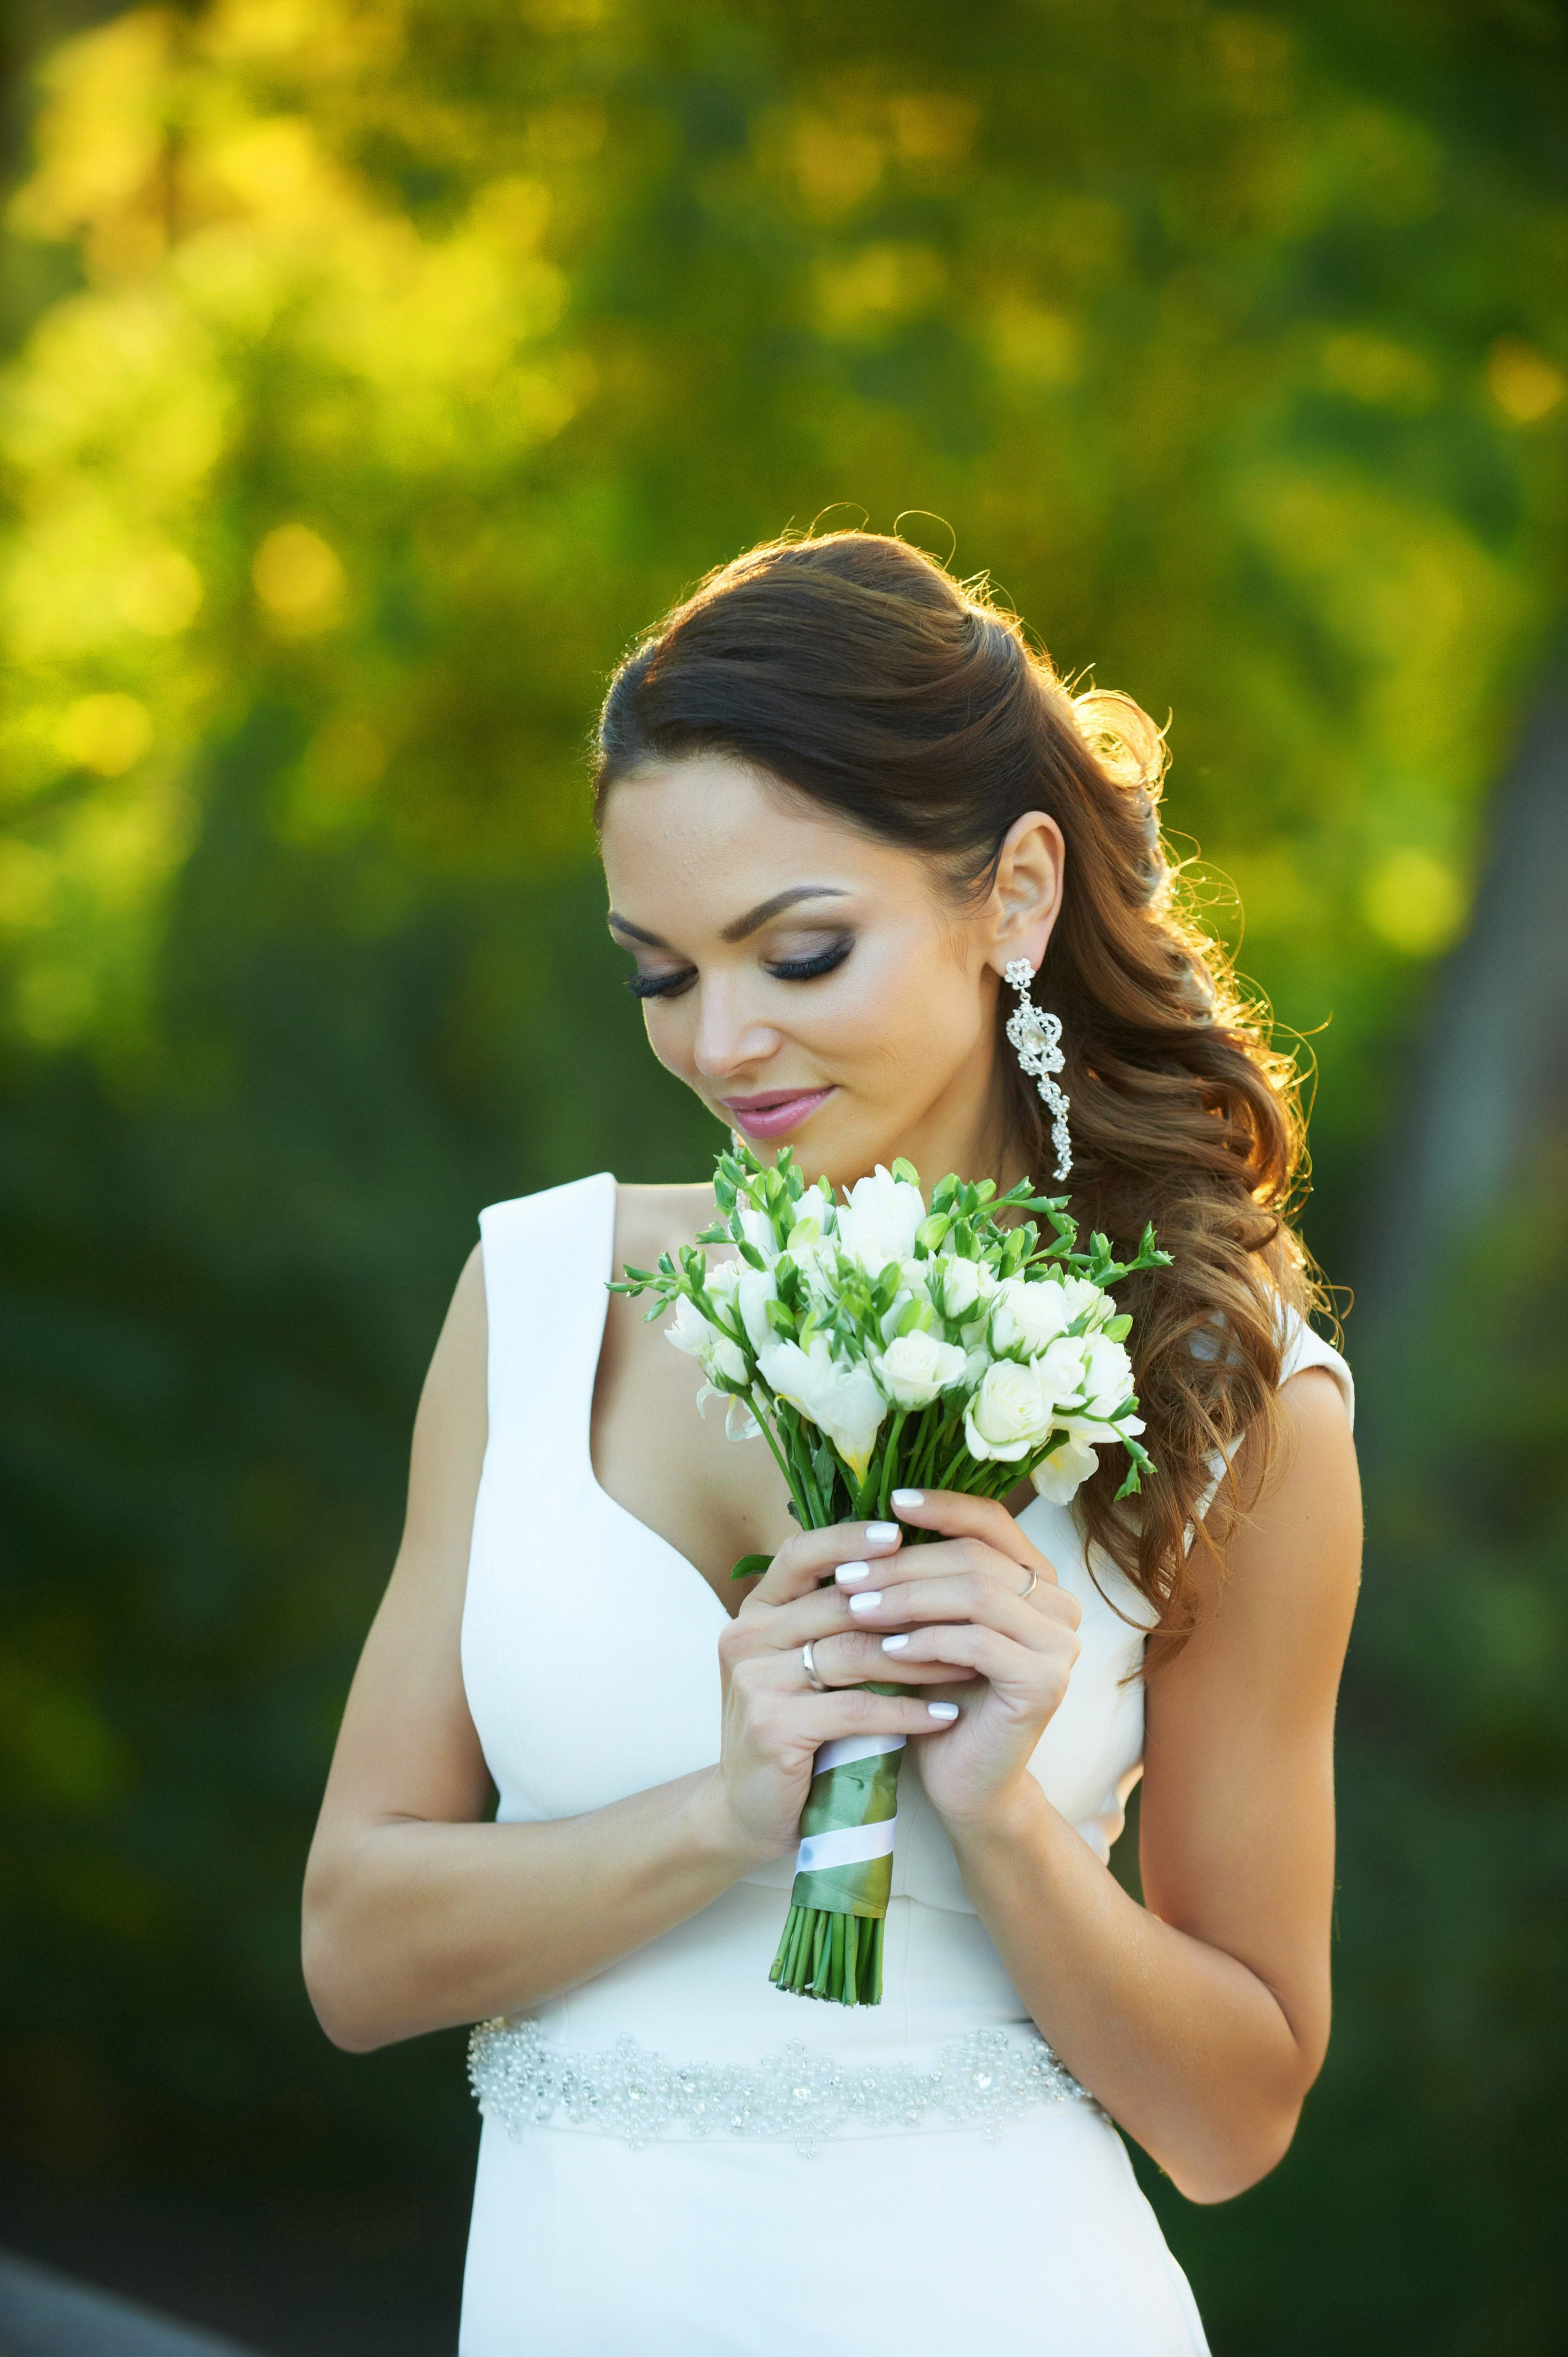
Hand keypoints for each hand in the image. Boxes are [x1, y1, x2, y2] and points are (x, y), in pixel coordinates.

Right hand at [704, 1517, 965, 1866]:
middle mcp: (746, 1636)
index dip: (850, 1539)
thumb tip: (905, 1566)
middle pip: (840, 1603)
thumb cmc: (791, 1729)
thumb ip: (832, 1619)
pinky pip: (855, 1709)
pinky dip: (907, 1711)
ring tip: (971, 1661)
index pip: (801, 1554)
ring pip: (853, 1653)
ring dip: (921, 1657)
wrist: (747, 1811)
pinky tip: (945, 1715)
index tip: (902, 1534)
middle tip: (970, 1607)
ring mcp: (755, 1681)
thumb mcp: (803, 1663)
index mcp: (754, 1610)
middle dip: (911, 1605)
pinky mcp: (773, 1727)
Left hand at [803, 1489, 1080, 1830]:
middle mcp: (1059, 1604)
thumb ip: (921, 1574)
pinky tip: (886, 1651)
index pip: (992, 1520)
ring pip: (976, 1594)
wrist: (964, 1781)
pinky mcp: (1046, 1683)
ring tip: (856, 1608)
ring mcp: (1060, 1644)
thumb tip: (870, 1517)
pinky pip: (978, 1643)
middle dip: (903, 1562)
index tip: (888, 1501)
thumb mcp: (926, 1623)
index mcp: (1036, 1578)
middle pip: (976, 1556)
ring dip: (907, 1598)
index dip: (942, 1506)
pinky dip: (926, 1643)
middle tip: (846, 1574)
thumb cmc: (937, 1695)